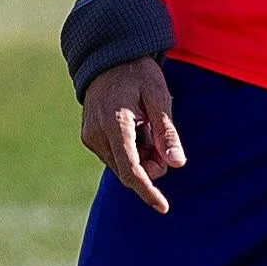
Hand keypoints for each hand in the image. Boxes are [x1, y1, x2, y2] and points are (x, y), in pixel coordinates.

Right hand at [81, 58, 184, 213]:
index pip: (131, 169)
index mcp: (115, 124)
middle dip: (151, 167)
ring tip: (148, 128)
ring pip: (122, 165)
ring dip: (141, 159)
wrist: (108, 57)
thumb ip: (167, 132)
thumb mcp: (159, 97)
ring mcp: (90, 137)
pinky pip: (115, 156)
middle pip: (128, 171)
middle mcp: (97, 134)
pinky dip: (131, 152)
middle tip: (163, 143)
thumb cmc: (138, 74)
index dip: (148, 191)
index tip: (163, 207)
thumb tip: (177, 164)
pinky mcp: (89, 137)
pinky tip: (137, 129)